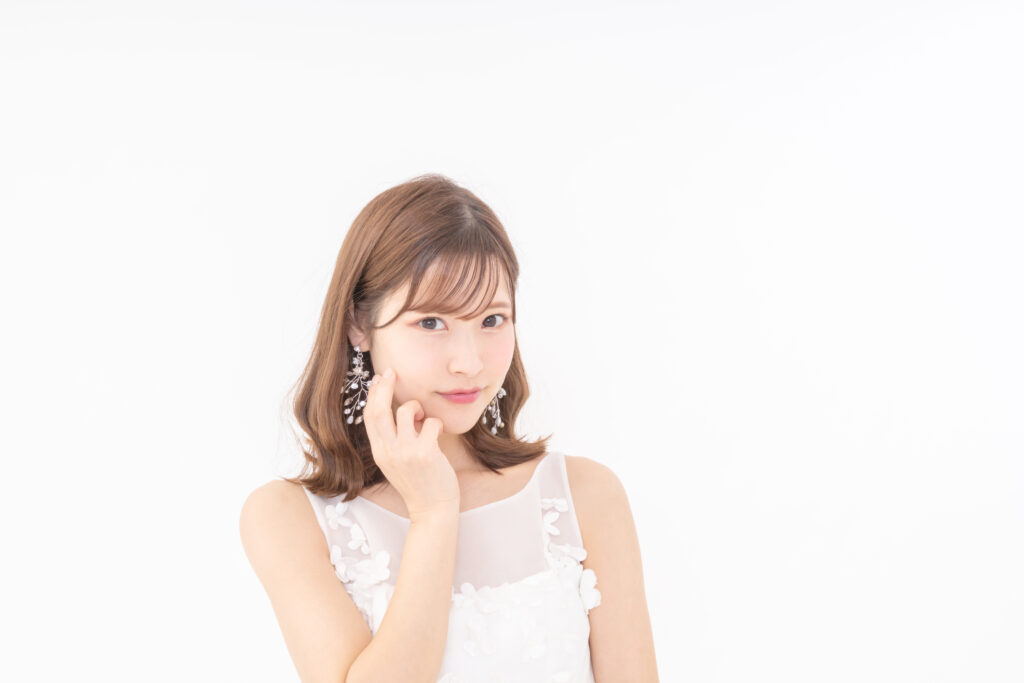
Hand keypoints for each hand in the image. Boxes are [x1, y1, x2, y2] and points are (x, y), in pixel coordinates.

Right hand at [362, 368, 459, 520]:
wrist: (432, 510)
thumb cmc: (419, 483)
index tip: (380, 379)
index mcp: (379, 452)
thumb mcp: (396, 462)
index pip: (369, 417)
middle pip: (379, 410)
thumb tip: (399, 411)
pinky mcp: (424, 453)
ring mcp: (405, 452)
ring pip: (406, 411)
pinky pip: (431, 423)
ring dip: (417, 407)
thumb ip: (393, 440)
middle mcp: (388, 451)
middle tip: (392, 372)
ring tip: (424, 418)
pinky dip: (436, 423)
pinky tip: (438, 434)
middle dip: (385, 387)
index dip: (374, 395)